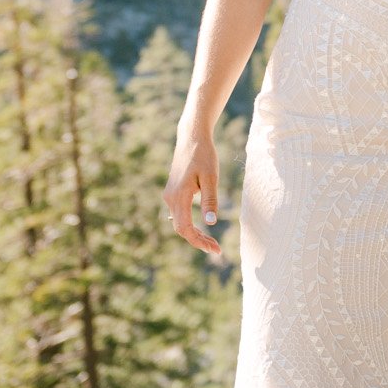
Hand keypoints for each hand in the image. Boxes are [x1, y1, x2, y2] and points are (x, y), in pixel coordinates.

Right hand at [164, 125, 224, 259]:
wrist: (191, 137)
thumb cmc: (204, 155)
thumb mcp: (211, 177)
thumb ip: (210, 200)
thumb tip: (211, 223)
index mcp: (179, 196)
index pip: (185, 229)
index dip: (199, 242)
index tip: (215, 249)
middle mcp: (170, 198)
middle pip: (181, 229)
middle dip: (198, 241)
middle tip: (217, 249)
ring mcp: (170, 195)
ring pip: (180, 222)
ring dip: (195, 234)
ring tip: (212, 242)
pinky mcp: (173, 192)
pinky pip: (180, 214)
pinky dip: (191, 224)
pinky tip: (203, 228)